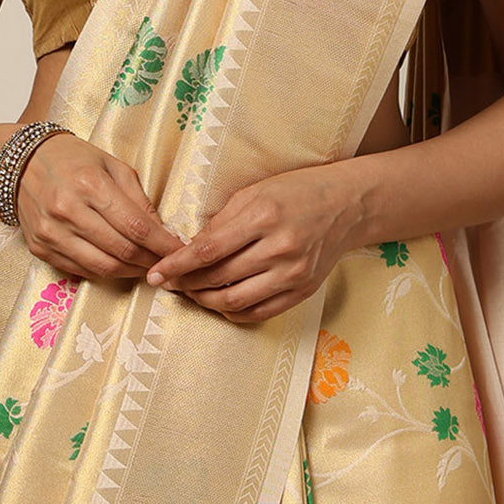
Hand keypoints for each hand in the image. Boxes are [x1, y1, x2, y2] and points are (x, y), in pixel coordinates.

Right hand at [16, 133, 183, 282]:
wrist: (23, 163)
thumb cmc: (74, 159)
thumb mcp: (112, 165)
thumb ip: (139, 199)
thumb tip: (163, 231)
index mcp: (90, 184)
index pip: (136, 225)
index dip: (162, 244)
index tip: (180, 251)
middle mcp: (67, 210)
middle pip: (121, 250)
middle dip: (151, 261)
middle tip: (168, 263)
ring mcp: (50, 232)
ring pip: (102, 267)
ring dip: (131, 272)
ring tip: (147, 267)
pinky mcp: (40, 248)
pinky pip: (81, 270)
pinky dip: (106, 272)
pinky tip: (120, 266)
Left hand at [144, 163, 362, 323]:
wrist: (348, 205)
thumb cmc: (297, 191)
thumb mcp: (256, 192)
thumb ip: (222, 220)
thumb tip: (189, 247)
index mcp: (263, 217)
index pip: (208, 250)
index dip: (177, 265)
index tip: (156, 273)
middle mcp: (279, 248)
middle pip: (219, 278)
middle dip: (186, 284)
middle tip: (168, 283)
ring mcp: (293, 274)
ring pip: (236, 301)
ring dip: (206, 301)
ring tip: (191, 293)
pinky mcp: (302, 291)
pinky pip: (259, 312)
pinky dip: (234, 312)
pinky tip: (220, 302)